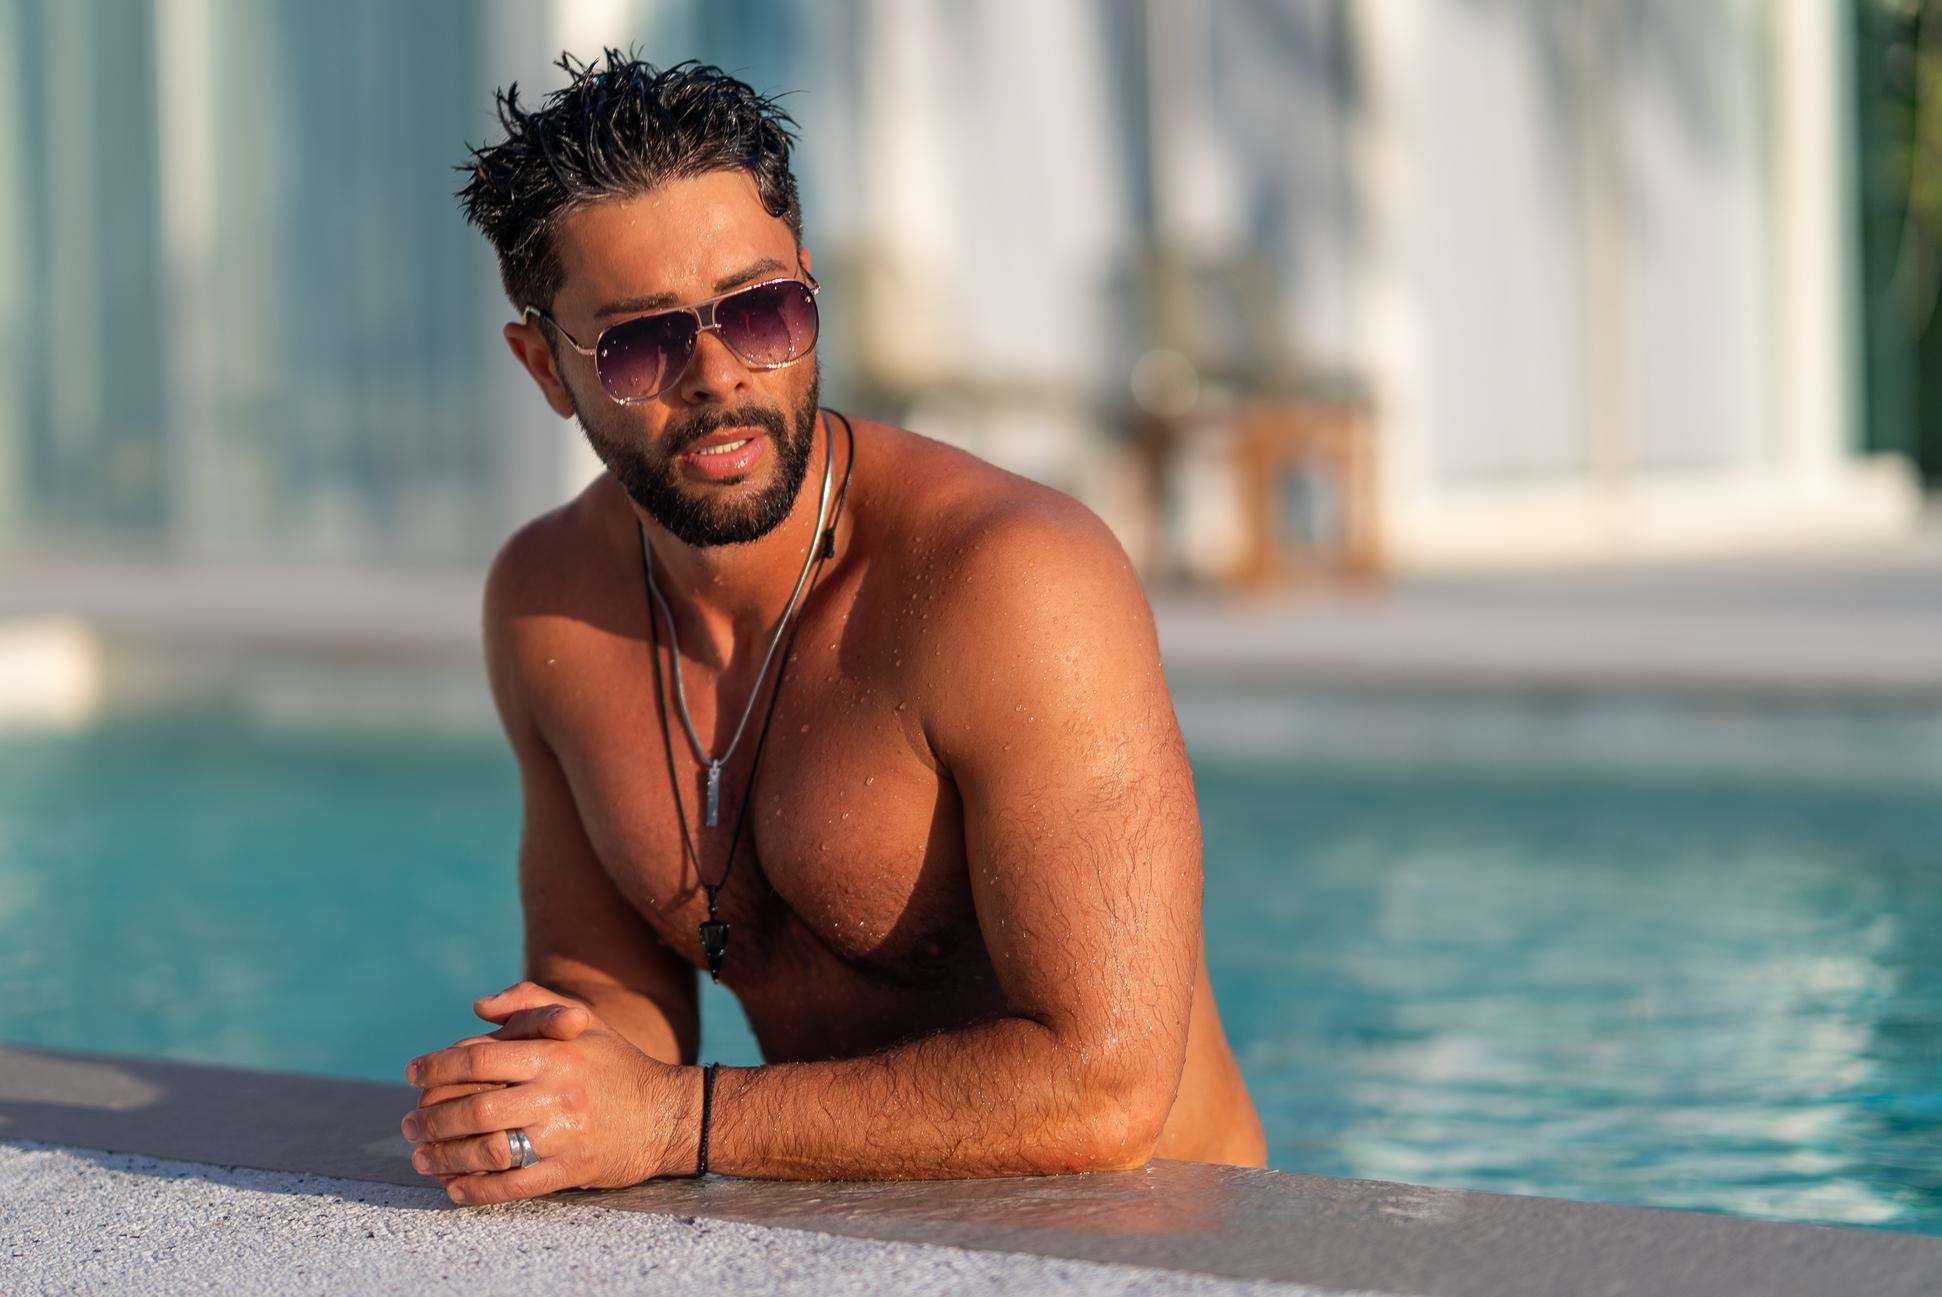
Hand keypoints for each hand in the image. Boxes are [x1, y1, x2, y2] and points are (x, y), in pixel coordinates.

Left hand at [401, 981, 697, 1204]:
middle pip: (475, 1108)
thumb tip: (478, 1007)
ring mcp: (563, 1135)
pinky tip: (454, 1189)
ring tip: (421, 1157)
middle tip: (408, 1125)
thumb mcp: (584, 1021)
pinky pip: (513, 1186)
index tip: (412, 1074)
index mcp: (555, 1054)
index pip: (480, 1057)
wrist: (669, 1113)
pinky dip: (477, 1191)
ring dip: (445, 1157)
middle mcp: (556, 1093)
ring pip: (488, 1150)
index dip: (438, 1065)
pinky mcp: (570, 1170)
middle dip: (431, 1119)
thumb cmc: (618, 1063)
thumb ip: (531, 1002)